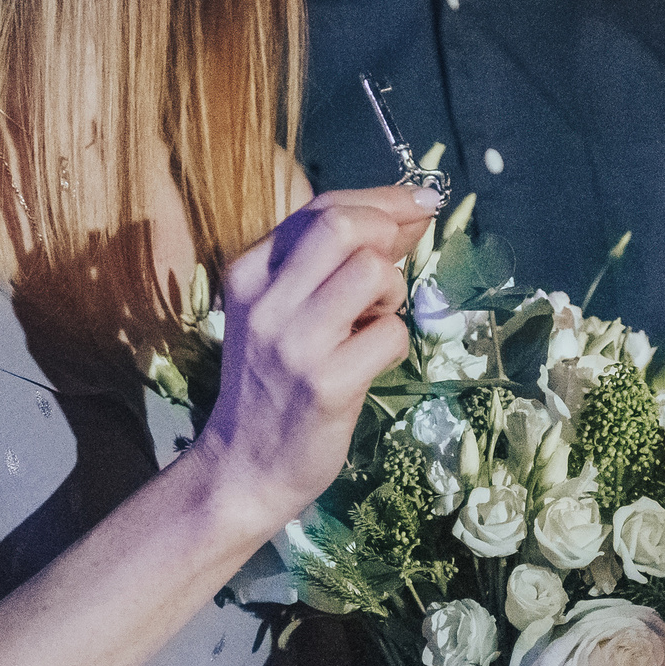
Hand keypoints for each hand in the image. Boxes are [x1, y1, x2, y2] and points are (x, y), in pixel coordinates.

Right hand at [199, 185, 437, 526]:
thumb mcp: (284, 311)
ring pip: (371, 272)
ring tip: (373, 321)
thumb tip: (406, 214)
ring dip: (392, 292)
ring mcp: (293, 343)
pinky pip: (390, 334)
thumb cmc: (271, 383)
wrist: (243, 467)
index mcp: (248, 273)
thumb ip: (333, 261)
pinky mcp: (324, 384)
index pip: (321, 208)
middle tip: (394, 267)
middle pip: (343, 225)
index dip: (383, 198)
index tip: (422, 202)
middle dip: (387, 231)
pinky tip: (368, 363)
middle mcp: (265, 300)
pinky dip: (393, 343)